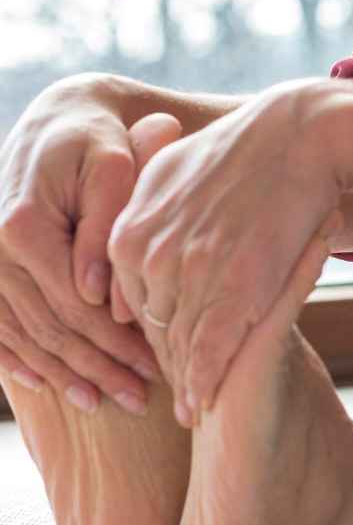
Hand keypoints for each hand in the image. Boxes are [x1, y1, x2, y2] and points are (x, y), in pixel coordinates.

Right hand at [0, 77, 164, 410]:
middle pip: (50, 326)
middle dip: (98, 366)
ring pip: (25, 335)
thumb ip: (105, 228)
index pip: (74, 301)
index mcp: (23, 225)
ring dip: (66, 374)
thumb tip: (95, 294)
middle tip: (142, 397)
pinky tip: (54, 386)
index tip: (157, 364)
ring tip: (108, 402)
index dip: (116, 339)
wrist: (58, 123)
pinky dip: (25, 361)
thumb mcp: (113, 167)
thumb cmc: (100, 141)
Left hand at [106, 80, 348, 427]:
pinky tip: (207, 402)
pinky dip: (207, 380)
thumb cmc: (243, 148)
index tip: (164, 354)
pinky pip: (213, 347)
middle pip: (152, 328)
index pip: (128, 303)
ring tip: (194, 407)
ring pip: (180, 343)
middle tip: (178, 393)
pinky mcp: (242, 285)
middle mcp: (153, 254)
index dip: (149, 333)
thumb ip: (141, 214)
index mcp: (129, 232)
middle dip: (165, 363)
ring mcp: (197, 271)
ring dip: (185, 381)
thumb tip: (123, 246)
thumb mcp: (171, 171)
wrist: (303, 134)